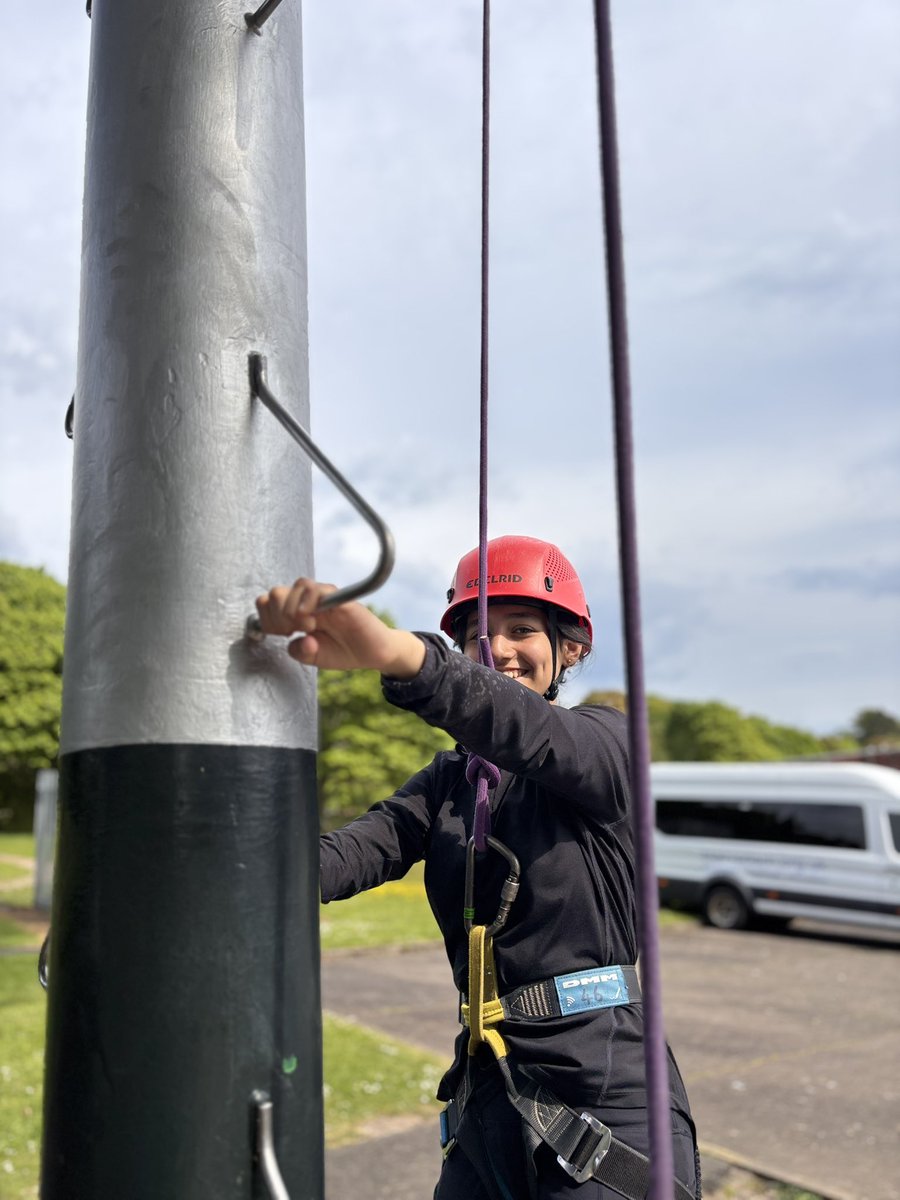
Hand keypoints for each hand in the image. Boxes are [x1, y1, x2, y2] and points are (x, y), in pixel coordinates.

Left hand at [255, 579, 425, 677]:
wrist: (374, 654)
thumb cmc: (344, 652)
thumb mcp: (314, 658)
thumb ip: (298, 652)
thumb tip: (295, 639)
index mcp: (298, 612)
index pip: (268, 602)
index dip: (269, 619)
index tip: (284, 634)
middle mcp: (309, 601)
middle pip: (277, 592)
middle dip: (278, 615)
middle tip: (292, 630)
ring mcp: (325, 598)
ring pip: (297, 585)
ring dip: (293, 608)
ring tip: (305, 626)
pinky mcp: (341, 600)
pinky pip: (319, 589)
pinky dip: (309, 602)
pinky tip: (312, 621)